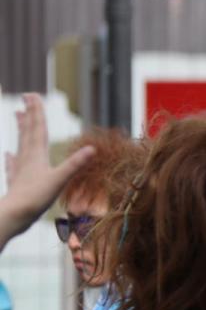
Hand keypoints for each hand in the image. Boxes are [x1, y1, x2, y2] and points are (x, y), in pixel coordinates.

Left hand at [0, 94, 95, 249]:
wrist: (13, 214)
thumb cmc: (36, 197)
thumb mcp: (59, 180)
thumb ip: (75, 164)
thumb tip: (92, 149)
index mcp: (37, 154)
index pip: (38, 128)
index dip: (37, 111)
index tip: (33, 95)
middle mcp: (26, 157)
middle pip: (28, 131)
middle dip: (29, 114)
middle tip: (26, 97)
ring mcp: (19, 168)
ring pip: (20, 143)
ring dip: (21, 129)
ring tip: (17, 116)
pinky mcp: (16, 180)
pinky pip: (13, 164)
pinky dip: (12, 157)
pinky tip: (9, 154)